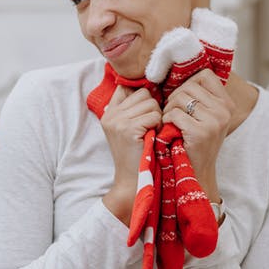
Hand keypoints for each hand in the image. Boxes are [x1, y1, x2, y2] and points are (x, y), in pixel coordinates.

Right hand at [101, 85, 161, 224]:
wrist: (132, 182)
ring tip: (152, 133)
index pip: (127, 87)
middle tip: (152, 126)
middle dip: (153, 108)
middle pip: (143, 93)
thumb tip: (150, 87)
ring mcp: (117, 120)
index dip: (142, 95)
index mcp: (109, 112)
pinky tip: (153, 137)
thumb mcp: (130, 129)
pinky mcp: (128, 128)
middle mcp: (110, 114)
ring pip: (151, 103)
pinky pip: (154, 115)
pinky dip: (159, 126)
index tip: (148, 110)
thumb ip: (134, 109)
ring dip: (158, 117)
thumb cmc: (137, 156)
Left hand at [161, 69, 234, 199]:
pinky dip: (166, 120)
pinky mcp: (201, 132)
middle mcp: (224, 110)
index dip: (188, 83)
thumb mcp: (205, 116)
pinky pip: (175, 114)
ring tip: (169, 121)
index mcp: (227, 104)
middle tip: (171, 112)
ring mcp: (214, 121)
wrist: (196, 172)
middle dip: (174, 98)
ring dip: (168, 109)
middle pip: (189, 86)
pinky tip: (168, 129)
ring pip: (180, 98)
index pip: (205, 75)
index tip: (182, 98)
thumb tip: (180, 69)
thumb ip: (200, 97)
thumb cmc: (194, 142)